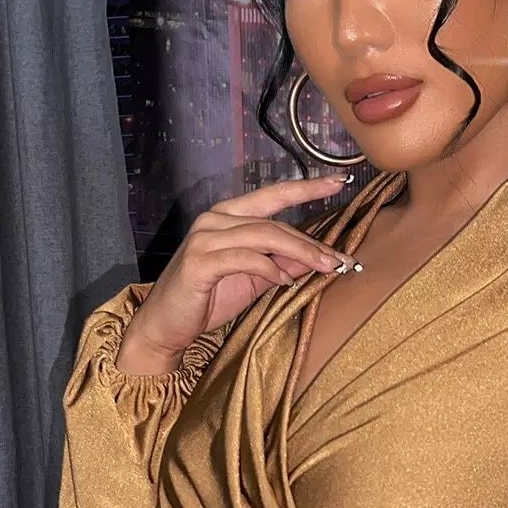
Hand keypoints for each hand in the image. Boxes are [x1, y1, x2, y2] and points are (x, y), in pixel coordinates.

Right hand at [117, 172, 358, 370]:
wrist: (165, 325)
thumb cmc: (207, 299)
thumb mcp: (253, 279)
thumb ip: (280, 263)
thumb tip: (316, 257)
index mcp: (228, 216)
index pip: (272, 196)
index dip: (306, 188)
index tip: (338, 182)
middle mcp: (215, 220)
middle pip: (273, 222)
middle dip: (311, 242)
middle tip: (341, 260)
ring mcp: (205, 238)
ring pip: (263, 236)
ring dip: (299, 253)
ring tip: (325, 269)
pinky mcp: (199, 262)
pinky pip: (244, 258)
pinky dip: (269, 269)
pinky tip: (284, 282)